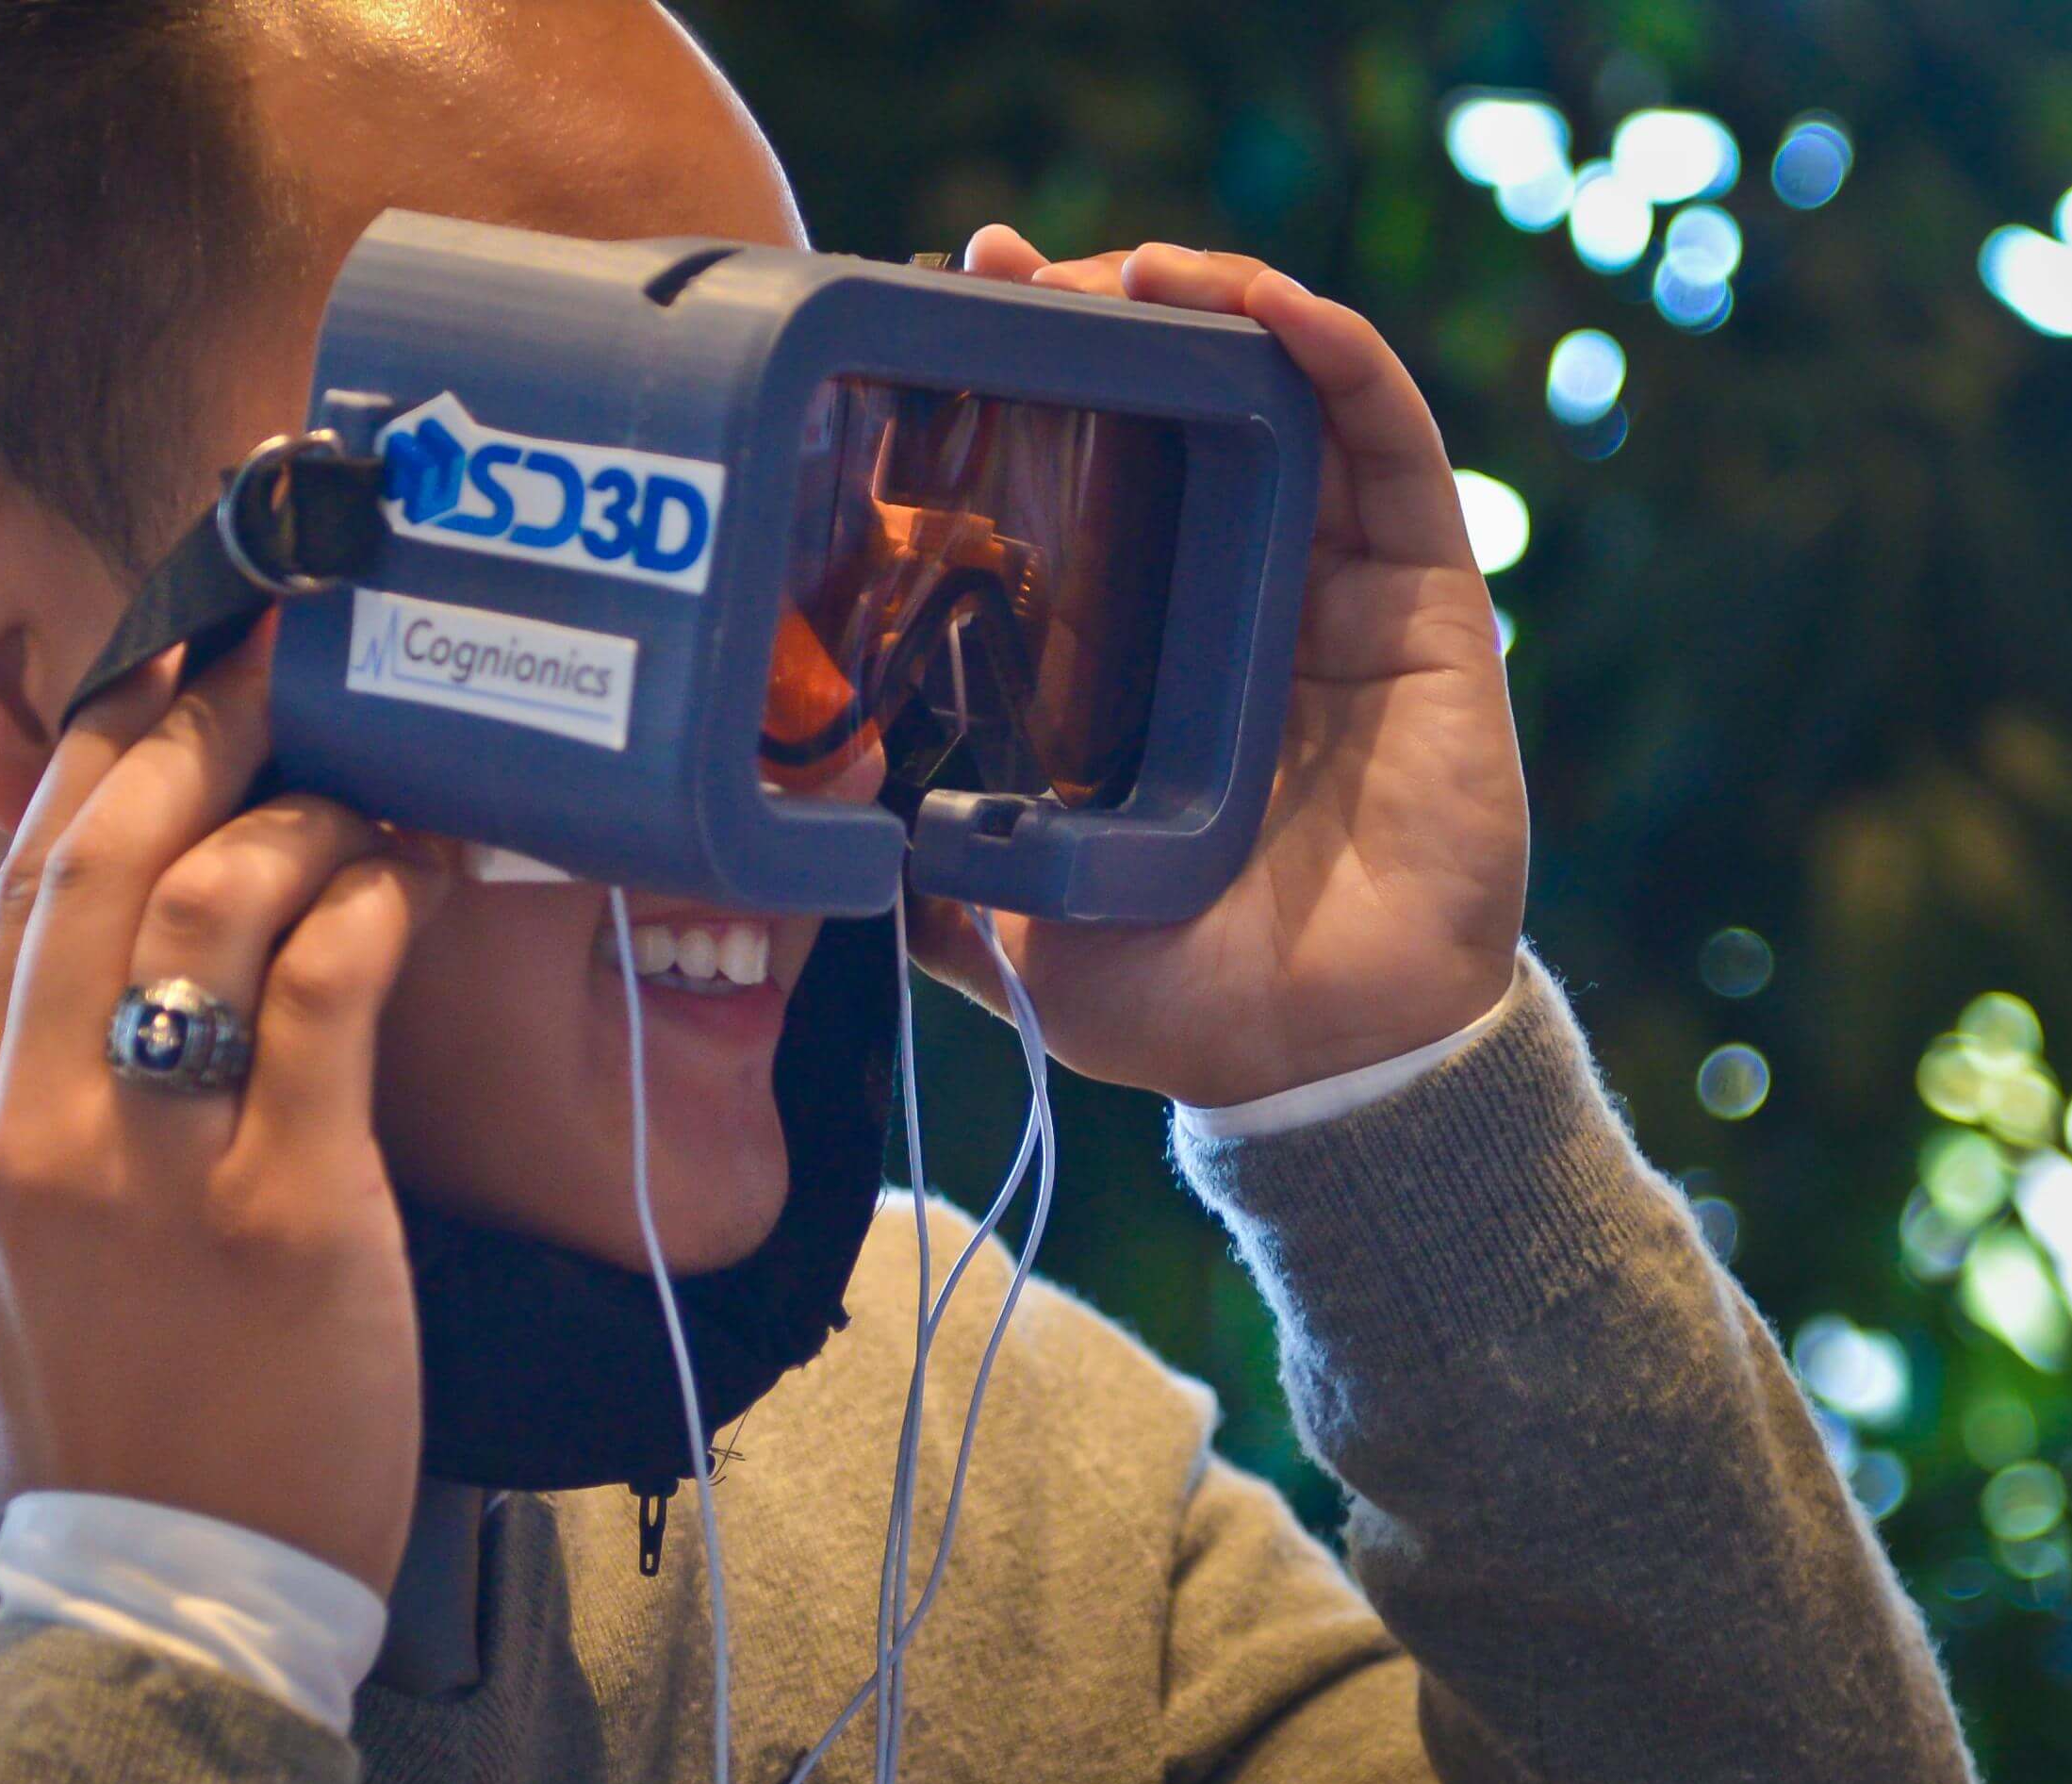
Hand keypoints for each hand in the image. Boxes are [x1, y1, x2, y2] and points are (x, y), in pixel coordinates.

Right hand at [0, 628, 450, 1594]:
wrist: (182, 1585)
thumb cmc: (133, 1392)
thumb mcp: (36, 1231)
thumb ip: (57, 1080)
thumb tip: (135, 918)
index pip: (24, 878)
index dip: (102, 745)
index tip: (171, 658)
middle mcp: (40, 1125)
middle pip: (102, 854)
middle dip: (197, 727)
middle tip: (278, 663)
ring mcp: (158, 1166)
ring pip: (214, 901)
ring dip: (305, 816)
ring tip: (372, 801)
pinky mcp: (290, 1208)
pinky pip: (329, 995)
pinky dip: (375, 905)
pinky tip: (414, 879)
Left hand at [914, 230, 1529, 1108]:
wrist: (1323, 1064)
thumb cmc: (1177, 998)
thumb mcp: (1010, 933)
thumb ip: (928, 879)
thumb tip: (815, 824)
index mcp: (1128, 654)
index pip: (1068, 488)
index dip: (1008, 400)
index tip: (926, 327)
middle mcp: (1225, 598)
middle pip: (1168, 412)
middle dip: (1092, 319)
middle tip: (1001, 269)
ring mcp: (1326, 587)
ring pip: (1277, 396)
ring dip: (1207, 304)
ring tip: (1126, 266)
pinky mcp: (1421, 597)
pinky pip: (1389, 446)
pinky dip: (1336, 359)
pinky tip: (1267, 308)